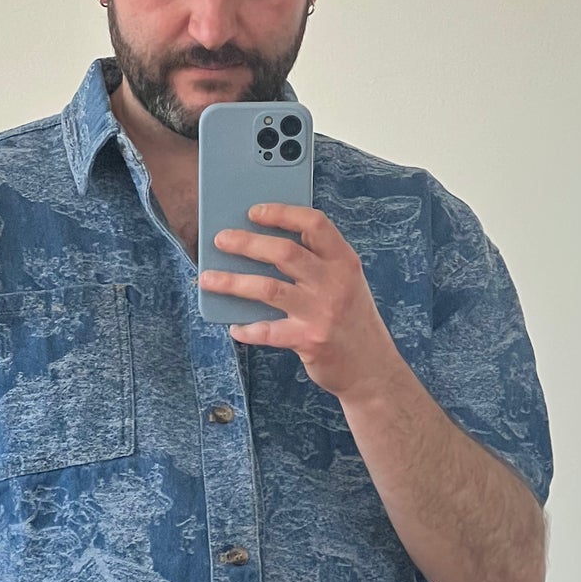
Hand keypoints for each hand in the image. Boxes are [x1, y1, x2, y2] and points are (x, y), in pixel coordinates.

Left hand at [199, 202, 400, 400]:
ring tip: (208, 278)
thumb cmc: (352, 323)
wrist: (372, 370)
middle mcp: (334, 283)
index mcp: (344, 262)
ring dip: (233, 282)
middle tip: (221, 239)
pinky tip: (235, 327)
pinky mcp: (309, 340)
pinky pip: (269, 331)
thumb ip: (317, 265)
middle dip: (246, 243)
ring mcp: (321, 312)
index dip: (282, 213)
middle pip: (284, 253)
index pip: (314, 223)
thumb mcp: (346, 285)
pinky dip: (248, 329)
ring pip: (268, 288)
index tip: (254, 211)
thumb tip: (265, 249)